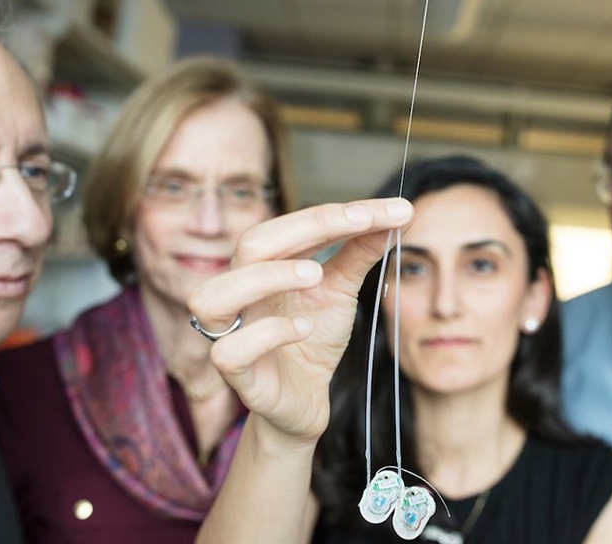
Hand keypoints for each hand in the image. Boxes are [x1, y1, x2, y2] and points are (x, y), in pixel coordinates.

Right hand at [188, 198, 412, 443]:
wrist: (305, 401)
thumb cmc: (312, 337)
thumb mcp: (340, 289)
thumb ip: (360, 251)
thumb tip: (398, 212)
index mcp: (265, 266)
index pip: (290, 225)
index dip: (337, 213)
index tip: (392, 210)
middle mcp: (241, 293)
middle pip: (249, 245)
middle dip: (303, 228)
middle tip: (357, 224)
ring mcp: (233, 333)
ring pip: (213, 296)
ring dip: (266, 278)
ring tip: (315, 275)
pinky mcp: (239, 375)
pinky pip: (229, 351)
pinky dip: (267, 335)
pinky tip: (304, 329)